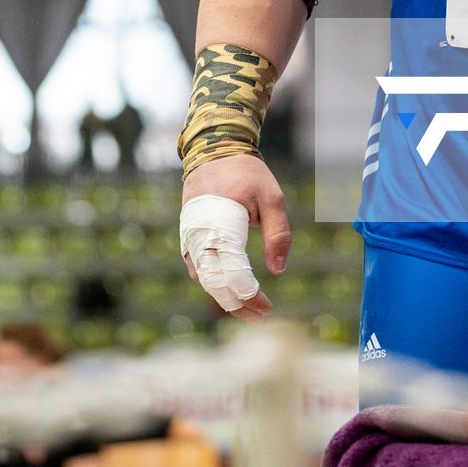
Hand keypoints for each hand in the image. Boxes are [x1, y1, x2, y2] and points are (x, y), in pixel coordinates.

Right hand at [179, 154, 290, 320]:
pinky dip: (214, 283)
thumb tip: (279, 270)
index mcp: (222, 225)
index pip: (234, 274)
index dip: (250, 296)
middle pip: (215, 284)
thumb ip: (278, 234)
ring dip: (225, 298)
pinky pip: (198, 269)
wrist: (214, 151)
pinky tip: (232, 291)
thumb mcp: (273, 197)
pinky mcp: (188, 238)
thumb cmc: (247, 174)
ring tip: (250, 308)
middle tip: (262, 315)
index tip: (267, 308)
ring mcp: (190, 238)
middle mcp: (200, 235)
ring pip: (204, 280)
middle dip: (238, 305)